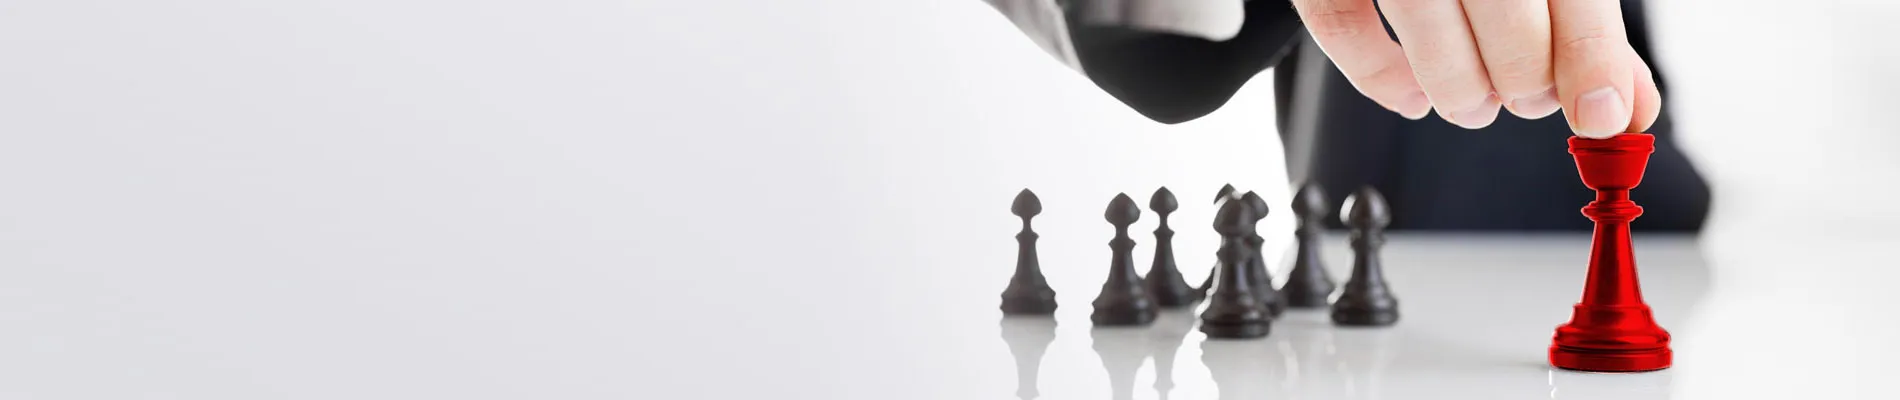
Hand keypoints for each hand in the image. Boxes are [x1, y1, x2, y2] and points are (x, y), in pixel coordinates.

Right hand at [1291, 0, 1660, 137]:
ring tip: (1475, 106)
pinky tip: (1410, 96)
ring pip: (1420, 16)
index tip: (1601, 114)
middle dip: (1523, 78)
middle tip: (1527, 100)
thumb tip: (1625, 103)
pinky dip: (1378, 76)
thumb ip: (1581, 24)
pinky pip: (1341, 21)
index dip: (1589, 54)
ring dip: (1458, 89)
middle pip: (1499, 1)